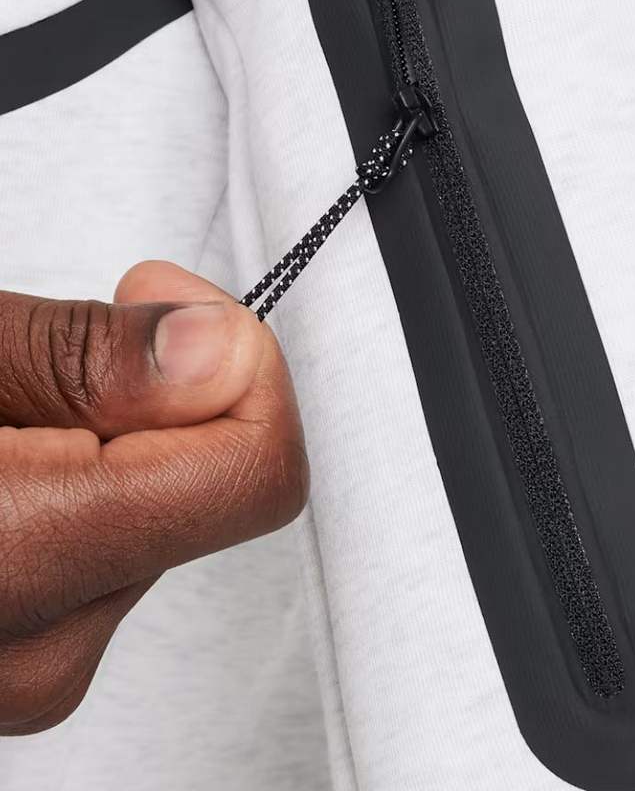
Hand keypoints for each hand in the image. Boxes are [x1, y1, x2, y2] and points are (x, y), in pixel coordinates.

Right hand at [0, 261, 307, 734]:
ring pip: (172, 510)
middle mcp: (36, 652)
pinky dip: (97, 487)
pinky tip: (17, 464)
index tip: (183, 315)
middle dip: (168, 398)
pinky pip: (125, 547)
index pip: (259, 472)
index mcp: (16, 562)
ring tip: (13, 417)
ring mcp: (32, 671)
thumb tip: (221, 355)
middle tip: (70, 359)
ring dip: (124, 439)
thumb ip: (87, 361)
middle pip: (219, 485)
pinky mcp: (31, 659)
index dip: (243, 368)